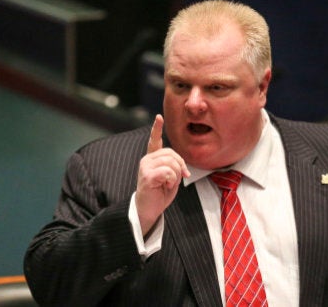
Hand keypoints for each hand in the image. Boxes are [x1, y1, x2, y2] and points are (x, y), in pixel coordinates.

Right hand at [136, 114, 189, 234]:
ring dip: (176, 175)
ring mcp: (145, 167)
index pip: (154, 141)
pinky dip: (172, 181)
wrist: (148, 210)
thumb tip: (183, 167)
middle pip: (171, 153)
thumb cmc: (160, 194)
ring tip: (168, 184)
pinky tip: (164, 187)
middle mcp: (146, 160)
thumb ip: (175, 167)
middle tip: (179, 178)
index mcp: (152, 159)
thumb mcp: (171, 178)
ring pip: (171, 162)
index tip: (159, 117)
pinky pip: (168, 172)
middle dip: (180, 166)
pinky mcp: (147, 176)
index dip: (156, 128)